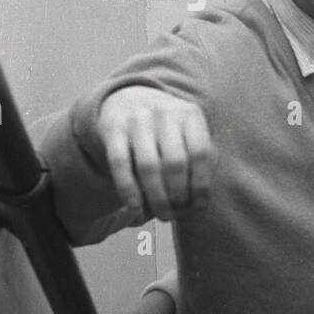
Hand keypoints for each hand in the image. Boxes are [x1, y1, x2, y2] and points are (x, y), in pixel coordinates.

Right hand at [99, 86, 214, 220]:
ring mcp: (137, 119)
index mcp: (190, 114)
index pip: (201, 153)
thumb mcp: (189, 131)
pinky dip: (129, 190)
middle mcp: (164, 112)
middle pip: (175, 163)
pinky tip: (136, 207)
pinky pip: (120, 165)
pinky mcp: (113, 129)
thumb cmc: (168, 128)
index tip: (198, 204)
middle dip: (177, 195)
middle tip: (176, 213)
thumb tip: (199, 200)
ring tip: (162, 214)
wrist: (128, 98)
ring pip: (149, 167)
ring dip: (156, 197)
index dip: (201, 184)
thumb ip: (201, 158)